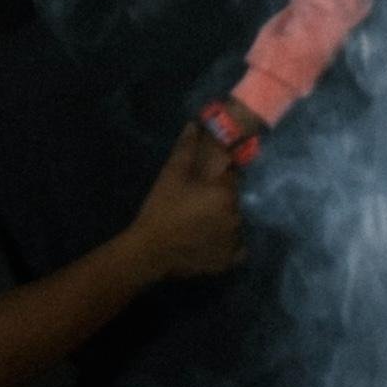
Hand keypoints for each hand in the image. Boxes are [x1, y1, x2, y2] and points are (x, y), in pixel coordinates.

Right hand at [126, 130, 245, 281]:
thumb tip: (194, 125)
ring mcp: (234, 241)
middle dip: (219, 200)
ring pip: (234, 224)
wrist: (150, 251)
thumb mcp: (171, 175)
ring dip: (223, 222)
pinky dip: (226, 245)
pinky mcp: (229, 261)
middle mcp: (236, 216)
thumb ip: (186, 149)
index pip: (231, 177)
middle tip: (195, 206)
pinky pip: (235, 249)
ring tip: (199, 226)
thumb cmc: (161, 210)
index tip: (201, 185)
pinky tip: (208, 243)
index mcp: (226, 194)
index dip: (217, 179)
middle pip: (233, 201)